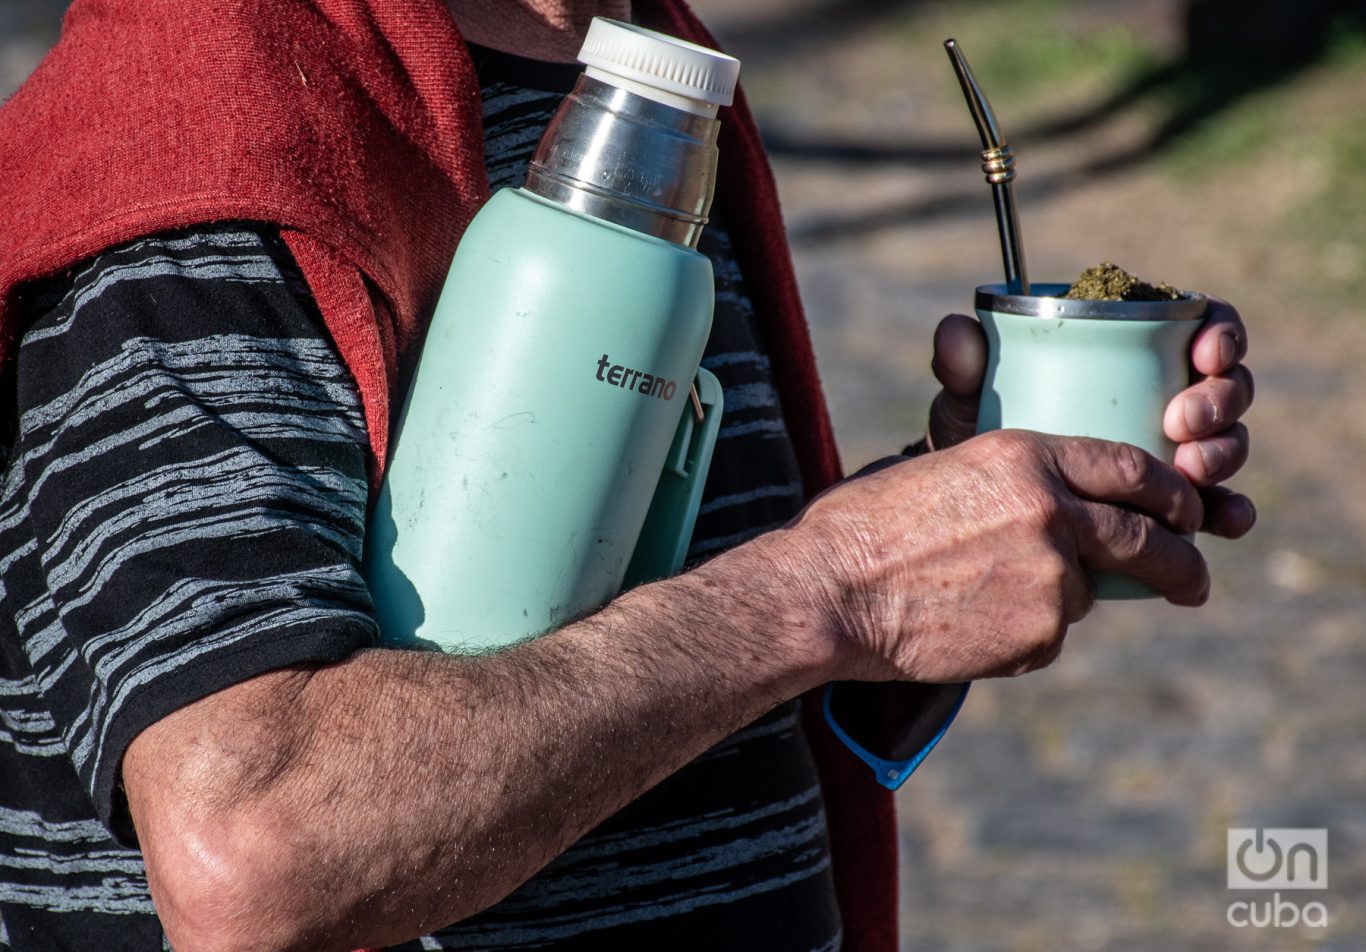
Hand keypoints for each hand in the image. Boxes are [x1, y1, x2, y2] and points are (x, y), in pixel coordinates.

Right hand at [780, 430, 1206, 684]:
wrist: (829, 592)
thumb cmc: (863, 525)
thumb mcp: (940, 468)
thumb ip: (1010, 482)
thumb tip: (1050, 501)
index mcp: (1024, 456)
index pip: (1129, 466)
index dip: (1167, 491)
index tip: (1184, 510)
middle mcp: (1051, 509)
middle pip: (1148, 537)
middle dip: (1180, 562)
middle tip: (1191, 578)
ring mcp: (1051, 575)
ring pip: (1088, 592)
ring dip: (1059, 600)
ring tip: (991, 603)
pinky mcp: (1040, 634)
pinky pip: (1051, 635)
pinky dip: (1024, 634)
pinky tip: (969, 625)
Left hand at [923, 301, 1254, 538]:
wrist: (981, 514)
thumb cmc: (986, 436)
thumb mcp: (971, 400)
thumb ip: (962, 364)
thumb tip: (956, 330)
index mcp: (1136, 352)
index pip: (1201, 326)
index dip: (1220, 333)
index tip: (1200, 353)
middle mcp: (1170, 397)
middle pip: (1226, 387)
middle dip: (1219, 402)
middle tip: (1179, 423)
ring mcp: (1180, 452)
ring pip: (1229, 442)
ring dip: (1223, 454)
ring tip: (1189, 472)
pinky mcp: (1179, 507)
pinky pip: (1224, 506)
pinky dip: (1233, 510)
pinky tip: (1224, 521)